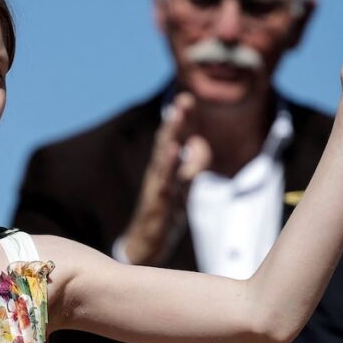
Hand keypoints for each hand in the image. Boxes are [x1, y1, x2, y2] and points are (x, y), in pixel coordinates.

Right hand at [122, 92, 210, 264]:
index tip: (188, 97)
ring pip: (164, 158)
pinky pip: (164, 182)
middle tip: (185, 99)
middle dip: (176, 120)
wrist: (144, 245)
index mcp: (164, 168)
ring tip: (177, 115)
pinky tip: (175, 152)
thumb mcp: (183, 187)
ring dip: (171, 135)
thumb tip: (198, 143)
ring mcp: (156, 188)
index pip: (174, 138)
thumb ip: (192, 164)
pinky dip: (169, 166)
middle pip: (167, 141)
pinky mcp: (156, 204)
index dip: (181, 119)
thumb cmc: (164, 214)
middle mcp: (158, 174)